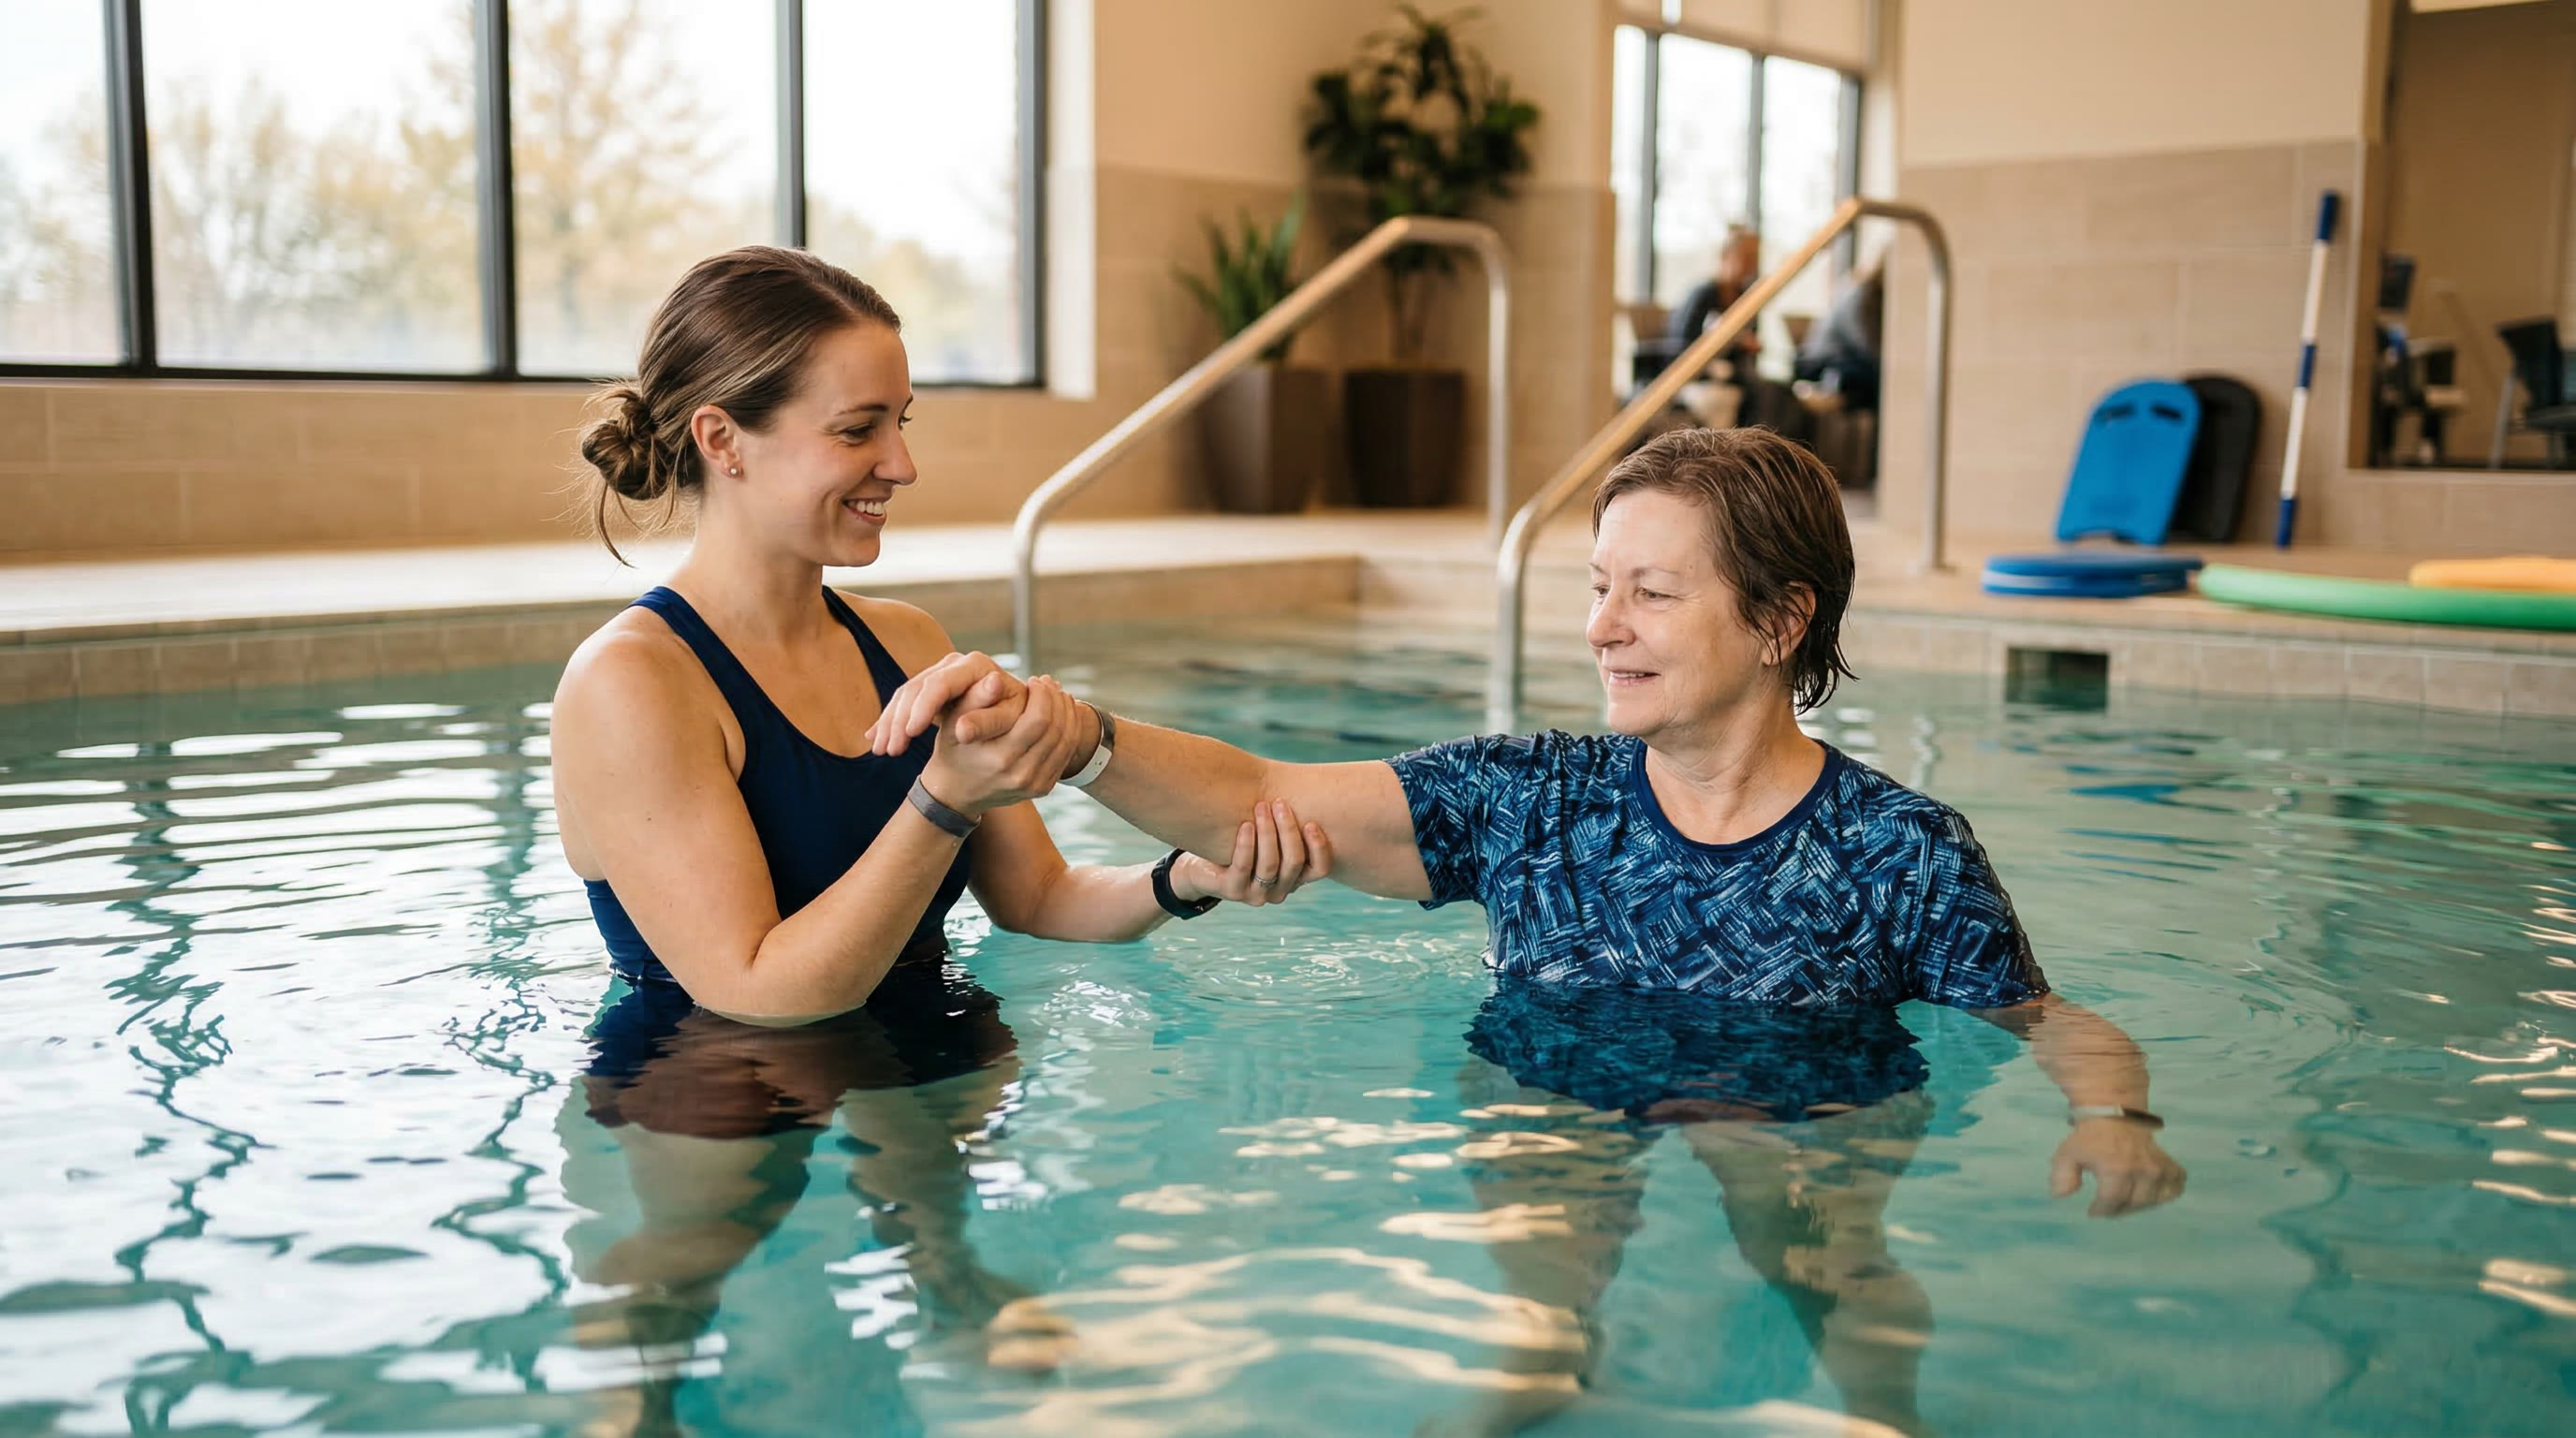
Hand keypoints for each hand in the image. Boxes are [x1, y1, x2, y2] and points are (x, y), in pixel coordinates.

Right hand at [869, 651, 1026, 756]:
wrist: (1007, 717)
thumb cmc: (1015, 720)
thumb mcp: (1005, 722)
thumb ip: (988, 719)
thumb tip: (963, 728)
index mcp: (976, 665)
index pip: (941, 683)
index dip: (924, 707)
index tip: (911, 733)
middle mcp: (954, 662)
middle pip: (915, 687)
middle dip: (900, 719)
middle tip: (890, 750)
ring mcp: (938, 671)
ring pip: (904, 694)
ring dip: (889, 723)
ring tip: (881, 751)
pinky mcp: (928, 686)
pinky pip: (901, 702)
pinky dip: (888, 723)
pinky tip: (875, 742)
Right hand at [919, 674, 1086, 815]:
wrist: (955, 791)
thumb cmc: (955, 749)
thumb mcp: (953, 723)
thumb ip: (975, 698)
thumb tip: (996, 678)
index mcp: (999, 757)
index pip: (1038, 720)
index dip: (1042, 695)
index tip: (1034, 680)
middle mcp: (1020, 775)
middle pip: (1056, 729)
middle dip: (1056, 699)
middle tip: (1048, 682)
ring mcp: (1033, 784)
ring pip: (1066, 741)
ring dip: (1067, 712)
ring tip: (1057, 693)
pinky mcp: (1043, 788)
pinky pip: (1066, 754)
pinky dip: (1069, 730)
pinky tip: (1061, 712)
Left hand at [1167, 799, 1333, 908]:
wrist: (1203, 865)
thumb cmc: (1241, 842)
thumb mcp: (1268, 835)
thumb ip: (1284, 824)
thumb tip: (1303, 786)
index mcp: (1294, 878)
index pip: (1320, 869)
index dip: (1320, 847)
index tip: (1311, 822)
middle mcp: (1279, 891)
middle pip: (1294, 862)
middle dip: (1288, 829)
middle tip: (1279, 803)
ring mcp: (1257, 895)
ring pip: (1270, 864)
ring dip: (1267, 832)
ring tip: (1261, 807)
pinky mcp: (1233, 891)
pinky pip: (1244, 866)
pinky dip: (1246, 844)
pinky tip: (1245, 825)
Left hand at [2052, 1119, 2186, 1217]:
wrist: (2114, 1113)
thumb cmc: (2089, 1137)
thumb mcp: (2067, 1154)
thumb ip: (2062, 1177)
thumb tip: (2062, 1195)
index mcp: (2116, 1168)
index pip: (2112, 1201)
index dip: (2101, 1210)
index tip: (2093, 1211)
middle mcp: (2141, 1170)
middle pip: (2134, 1204)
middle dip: (2118, 1209)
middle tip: (2109, 1206)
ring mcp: (2159, 1168)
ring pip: (2154, 1200)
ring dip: (2139, 1204)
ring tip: (2126, 1199)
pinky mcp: (2170, 1165)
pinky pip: (2175, 1186)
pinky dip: (2166, 1192)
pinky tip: (2151, 1191)